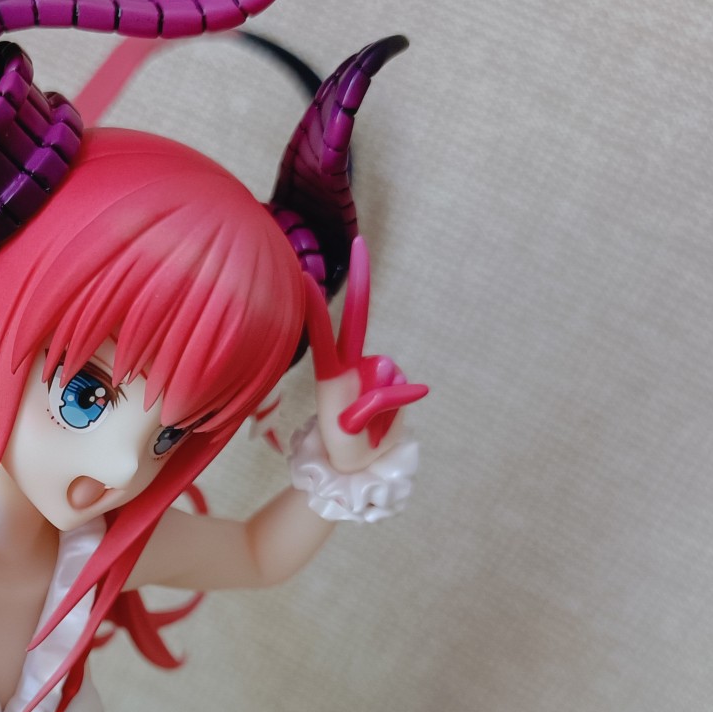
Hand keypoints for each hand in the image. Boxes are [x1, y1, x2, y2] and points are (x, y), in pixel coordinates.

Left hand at [307, 237, 427, 472]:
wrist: (359, 468)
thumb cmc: (345, 449)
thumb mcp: (349, 433)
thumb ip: (374, 407)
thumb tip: (408, 388)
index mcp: (332, 374)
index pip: (324, 335)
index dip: (316, 309)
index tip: (304, 278)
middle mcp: (354, 366)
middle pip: (359, 318)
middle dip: (362, 280)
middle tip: (360, 243)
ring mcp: (375, 373)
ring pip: (389, 377)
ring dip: (380, 409)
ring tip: (368, 428)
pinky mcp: (394, 384)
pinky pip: (401, 392)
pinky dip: (393, 413)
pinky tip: (381, 427)